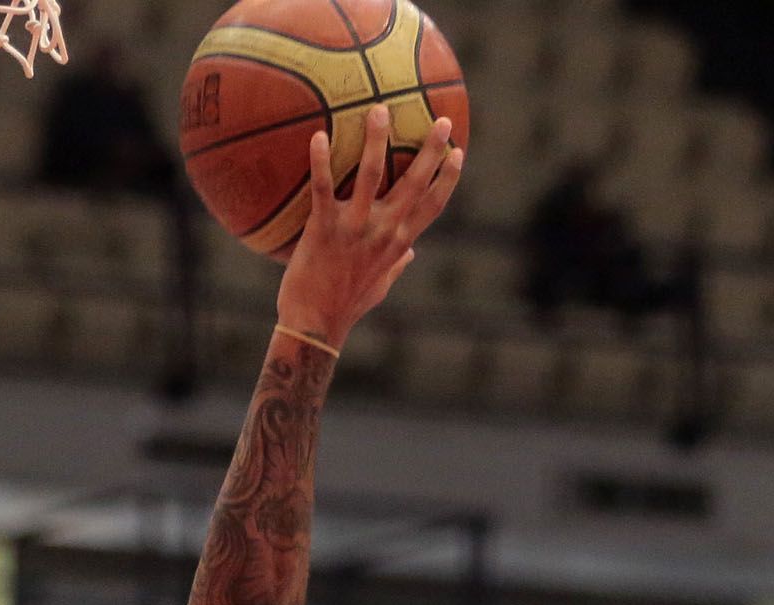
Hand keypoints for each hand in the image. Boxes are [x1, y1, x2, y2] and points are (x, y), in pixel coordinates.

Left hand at [275, 106, 463, 349]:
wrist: (314, 325)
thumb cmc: (345, 305)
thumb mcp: (380, 285)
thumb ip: (397, 265)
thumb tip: (412, 253)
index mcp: (399, 243)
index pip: (433, 205)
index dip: (448, 178)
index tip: (459, 152)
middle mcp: (384, 231)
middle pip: (415, 184)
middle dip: (431, 150)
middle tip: (442, 120)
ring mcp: (356, 228)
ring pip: (373, 175)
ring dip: (379, 140)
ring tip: (380, 109)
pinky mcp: (324, 227)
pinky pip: (323, 187)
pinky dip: (321, 160)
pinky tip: (318, 135)